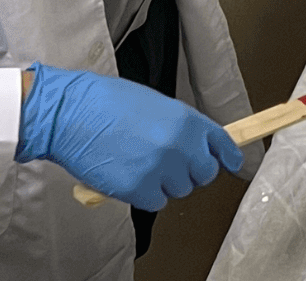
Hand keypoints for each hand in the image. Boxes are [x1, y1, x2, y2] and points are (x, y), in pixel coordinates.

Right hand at [16, 63, 240, 209]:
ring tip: (140, 163)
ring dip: (164, 183)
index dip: (229, 156)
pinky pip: (155, 202)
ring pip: (179, 190)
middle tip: (169, 164)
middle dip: (190, 171)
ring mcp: (160, 169)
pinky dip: (144, 194)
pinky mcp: (138, 190)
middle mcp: (180, 145)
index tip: (234, 164)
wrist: (70, 112)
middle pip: (204, 174)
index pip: (221, 144)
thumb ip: (180, 126)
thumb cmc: (106, 103)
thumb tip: (195, 143)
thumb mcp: (156, 104)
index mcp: (186, 119)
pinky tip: (129, 175)